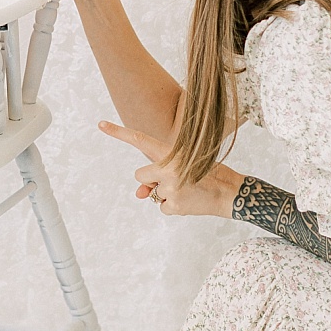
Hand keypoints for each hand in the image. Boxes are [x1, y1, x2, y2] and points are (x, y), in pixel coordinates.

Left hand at [97, 124, 238, 218]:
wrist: (230, 192)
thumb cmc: (207, 174)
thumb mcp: (185, 165)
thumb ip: (157, 175)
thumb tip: (139, 194)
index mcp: (171, 152)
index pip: (140, 140)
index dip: (118, 132)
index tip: (100, 124)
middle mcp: (168, 168)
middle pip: (140, 175)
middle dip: (151, 180)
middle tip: (176, 179)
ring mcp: (170, 187)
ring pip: (152, 193)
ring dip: (164, 193)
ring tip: (187, 189)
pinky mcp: (174, 205)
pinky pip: (162, 207)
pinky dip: (172, 206)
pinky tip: (189, 201)